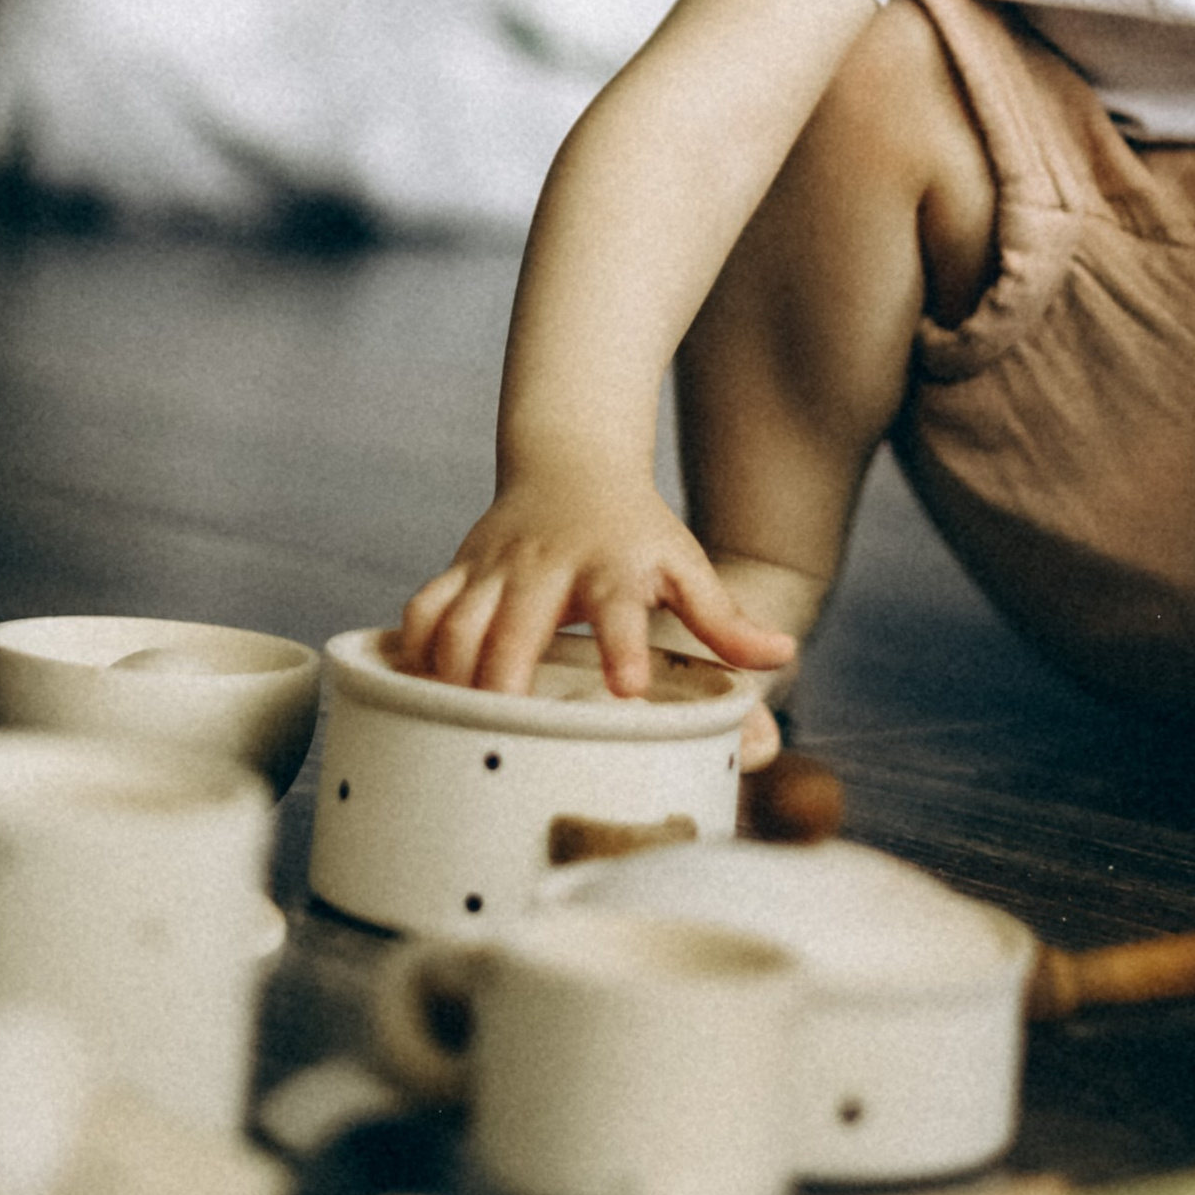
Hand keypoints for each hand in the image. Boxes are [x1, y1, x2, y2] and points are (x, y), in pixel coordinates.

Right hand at [395, 475, 798, 698]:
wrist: (571, 461)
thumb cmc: (636, 530)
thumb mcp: (687, 565)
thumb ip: (726, 619)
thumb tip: (781, 657)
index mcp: (613, 567)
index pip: (620, 606)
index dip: (623, 644)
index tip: (626, 685)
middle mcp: (548, 564)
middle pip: (515, 624)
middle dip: (503, 679)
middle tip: (505, 734)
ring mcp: (496, 566)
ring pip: (457, 620)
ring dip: (451, 675)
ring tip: (453, 729)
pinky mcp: (460, 569)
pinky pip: (423, 611)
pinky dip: (412, 650)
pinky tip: (413, 693)